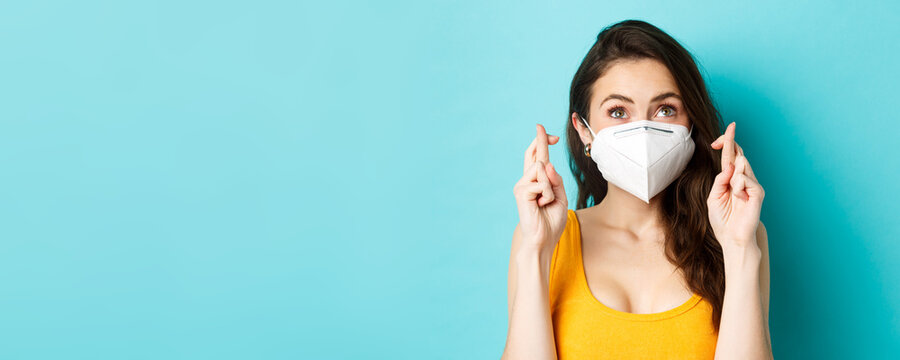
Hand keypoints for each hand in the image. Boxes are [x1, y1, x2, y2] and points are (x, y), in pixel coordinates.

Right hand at [513, 124, 567, 249]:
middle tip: (540, 127)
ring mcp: (522, 185)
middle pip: (533, 155)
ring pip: (542, 169)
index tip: (547, 132)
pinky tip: (541, 205)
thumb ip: (556, 180)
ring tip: (546, 201)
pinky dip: (547, 195)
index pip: (537, 158)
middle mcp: (526, 181)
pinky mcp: (521, 192)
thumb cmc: (551, 221)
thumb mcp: (560, 197)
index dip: (542, 143)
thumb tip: (547, 164)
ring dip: (550, 186)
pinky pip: (541, 183)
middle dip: (540, 140)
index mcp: (536, 182)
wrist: (543, 239)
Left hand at [707, 122, 763, 251]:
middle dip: (730, 141)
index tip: (729, 128)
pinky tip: (739, 198)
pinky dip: (737, 187)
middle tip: (730, 130)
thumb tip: (731, 164)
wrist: (732, 238)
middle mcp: (743, 179)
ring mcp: (752, 184)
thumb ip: (720, 180)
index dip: (729, 141)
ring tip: (734, 194)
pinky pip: (744, 179)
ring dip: (732, 176)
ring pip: (741, 164)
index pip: (731, 156)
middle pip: (738, 154)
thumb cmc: (723, 220)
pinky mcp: (758, 192)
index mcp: (731, 179)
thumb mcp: (714, 197)